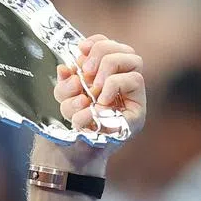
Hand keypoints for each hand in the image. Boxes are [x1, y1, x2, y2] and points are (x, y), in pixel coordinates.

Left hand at [39, 35, 147, 174]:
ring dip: (108, 70)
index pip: (111, 47)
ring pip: (134, 62)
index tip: (80, 49)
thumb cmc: (68, 126)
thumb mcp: (63, 99)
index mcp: (107, 79)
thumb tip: (65, 68)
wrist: (69, 158)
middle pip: (126, 50)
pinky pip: (134, 84)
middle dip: (103, 54)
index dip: (98, 42)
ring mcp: (133, 100)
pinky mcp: (136, 114)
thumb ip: (67, 82)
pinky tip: (98, 104)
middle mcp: (124, 86)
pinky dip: (113, 86)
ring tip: (91, 91)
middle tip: (87, 73)